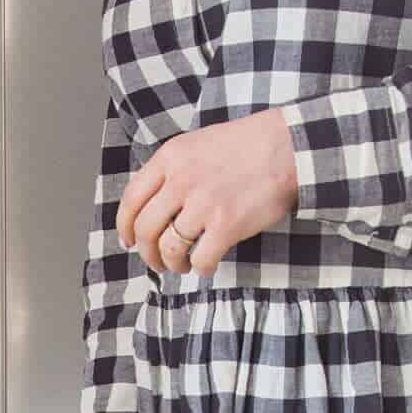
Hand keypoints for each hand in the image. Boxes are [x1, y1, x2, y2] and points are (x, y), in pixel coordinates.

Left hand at [117, 109, 297, 273]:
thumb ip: (173, 169)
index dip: (125, 226)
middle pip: (145, 229)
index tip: (128, 240)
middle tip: (156, 261)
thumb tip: (154, 203)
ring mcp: (202, 204)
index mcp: (169, 159)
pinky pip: (200, 259)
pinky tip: (207, 265)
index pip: (131, 199)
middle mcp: (180, 181)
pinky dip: (200, 268)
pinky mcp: (226, 225)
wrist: (287, 147)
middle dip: (147, 253)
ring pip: (169, 248)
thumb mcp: (197, 144)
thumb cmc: (247, 145)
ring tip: (181, 265)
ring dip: (171, 264)